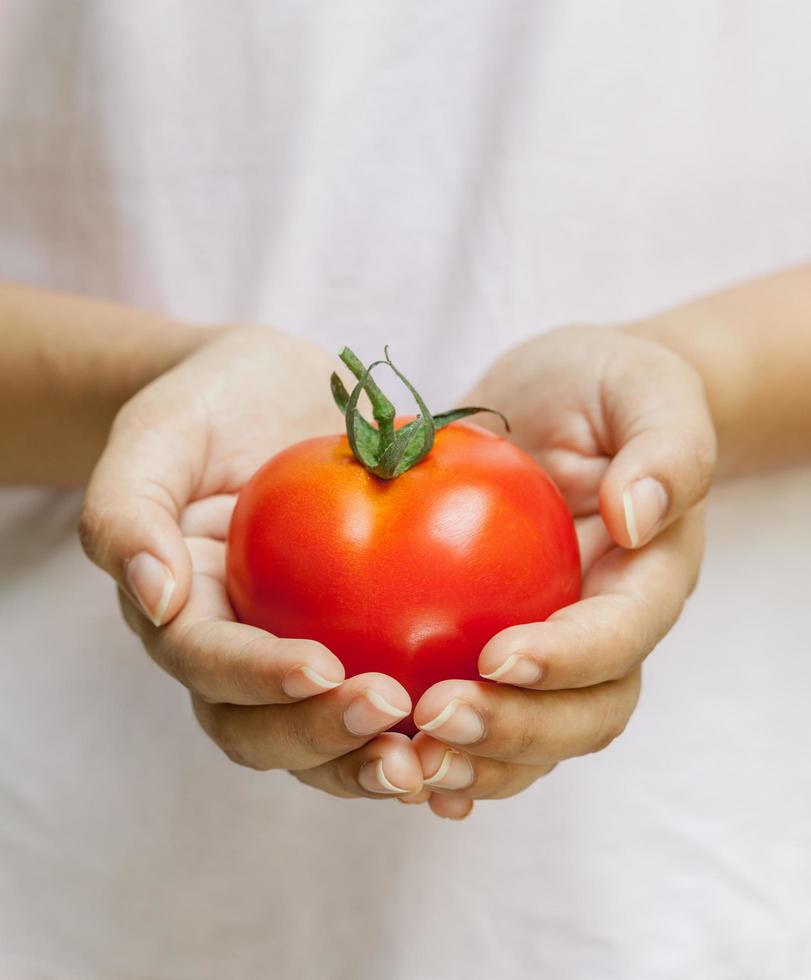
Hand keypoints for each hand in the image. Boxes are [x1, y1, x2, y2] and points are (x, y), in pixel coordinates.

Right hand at [80, 326, 422, 799]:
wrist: (267, 391)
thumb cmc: (207, 406)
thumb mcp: (154, 436)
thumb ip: (127, 512)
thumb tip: (157, 597)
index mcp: (183, 611)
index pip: (209, 664)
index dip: (260, 679)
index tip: (325, 668)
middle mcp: (235, 649)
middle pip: (261, 730)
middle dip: (322, 739)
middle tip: (392, 714)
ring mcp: (296, 650)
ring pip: (323, 738)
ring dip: (374, 760)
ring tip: (438, 760)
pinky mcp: (358, 639)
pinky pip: (386, 694)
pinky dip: (424, 731)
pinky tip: (482, 735)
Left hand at [406, 325, 714, 818]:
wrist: (564, 402)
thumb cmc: (606, 387)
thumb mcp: (645, 388)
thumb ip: (663, 448)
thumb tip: (635, 517)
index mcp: (648, 577)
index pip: (622, 637)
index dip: (568, 661)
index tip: (499, 656)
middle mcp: (607, 630)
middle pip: (583, 715)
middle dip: (516, 730)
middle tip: (437, 720)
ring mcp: (554, 648)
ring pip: (533, 738)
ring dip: (475, 762)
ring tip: (404, 762)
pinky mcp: (498, 647)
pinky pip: (483, 716)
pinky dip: (445, 753)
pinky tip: (386, 763)